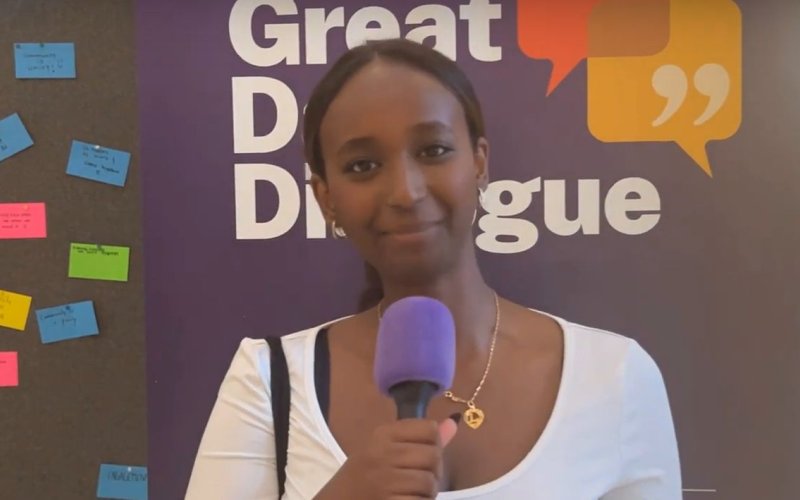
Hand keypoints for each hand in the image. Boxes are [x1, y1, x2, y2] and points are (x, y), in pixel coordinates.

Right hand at [315, 415, 459, 498]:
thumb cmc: (363, 475)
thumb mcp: (386, 449)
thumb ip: (421, 438)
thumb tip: (454, 423)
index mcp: (383, 434)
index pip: (429, 429)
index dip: (432, 444)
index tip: (420, 455)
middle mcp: (383, 453)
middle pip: (434, 456)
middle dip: (433, 471)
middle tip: (418, 480)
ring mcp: (384, 481)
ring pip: (430, 482)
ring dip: (427, 493)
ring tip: (412, 493)